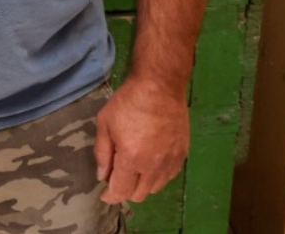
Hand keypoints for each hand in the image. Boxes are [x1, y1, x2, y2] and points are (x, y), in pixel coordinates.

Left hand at [94, 77, 187, 204]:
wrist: (160, 86)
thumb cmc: (128, 102)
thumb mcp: (105, 124)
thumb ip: (102, 153)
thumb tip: (103, 176)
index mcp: (131, 158)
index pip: (121, 191)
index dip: (111, 196)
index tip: (105, 194)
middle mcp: (153, 165)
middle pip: (139, 194)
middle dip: (125, 191)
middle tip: (118, 178)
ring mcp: (170, 161)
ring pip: (155, 188)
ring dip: (142, 184)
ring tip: (134, 170)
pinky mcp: (182, 154)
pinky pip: (169, 176)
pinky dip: (158, 176)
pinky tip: (150, 164)